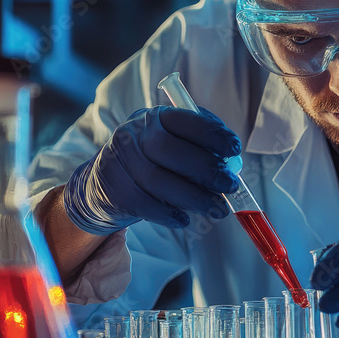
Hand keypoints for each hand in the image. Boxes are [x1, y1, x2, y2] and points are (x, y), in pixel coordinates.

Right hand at [63, 106, 240, 234]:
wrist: (103, 185)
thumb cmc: (152, 162)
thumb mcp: (172, 144)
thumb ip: (200, 148)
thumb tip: (232, 164)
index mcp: (155, 117)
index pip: (185, 120)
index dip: (212, 134)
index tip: (235, 149)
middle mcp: (134, 135)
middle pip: (171, 151)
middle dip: (207, 169)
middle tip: (232, 185)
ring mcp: (120, 162)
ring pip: (160, 181)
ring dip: (195, 198)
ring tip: (218, 209)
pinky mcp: (115, 190)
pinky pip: (145, 205)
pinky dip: (169, 214)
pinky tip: (185, 220)